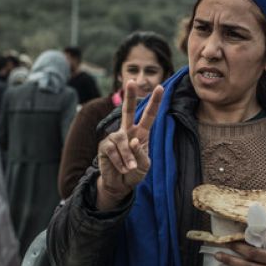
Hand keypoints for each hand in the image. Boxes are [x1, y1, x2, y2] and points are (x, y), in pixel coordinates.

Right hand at [95, 82, 163, 209]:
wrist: (120, 185)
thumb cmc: (135, 173)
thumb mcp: (144, 166)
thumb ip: (141, 154)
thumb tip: (132, 141)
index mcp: (141, 133)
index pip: (149, 116)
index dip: (155, 102)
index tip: (160, 87)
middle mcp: (127, 132)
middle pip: (128, 110)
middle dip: (130, 96)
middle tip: (132, 81)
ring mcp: (115, 137)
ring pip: (122, 140)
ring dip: (127, 156)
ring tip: (130, 168)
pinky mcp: (105, 146)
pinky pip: (112, 150)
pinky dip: (119, 161)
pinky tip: (121, 168)